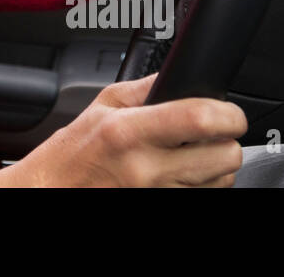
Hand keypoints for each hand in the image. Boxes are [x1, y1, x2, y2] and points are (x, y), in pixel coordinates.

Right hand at [0, 73, 245, 186]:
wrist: (52, 191)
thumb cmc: (73, 153)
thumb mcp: (101, 106)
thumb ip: (143, 89)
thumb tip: (179, 76)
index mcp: (128, 132)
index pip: (199, 120)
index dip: (228, 115)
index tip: (230, 113)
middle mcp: (145, 168)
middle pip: (225, 157)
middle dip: (226, 142)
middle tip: (211, 135)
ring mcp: (156, 195)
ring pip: (221, 182)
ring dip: (214, 168)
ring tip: (189, 157)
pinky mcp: (161, 208)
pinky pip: (203, 197)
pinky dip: (200, 186)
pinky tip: (179, 175)